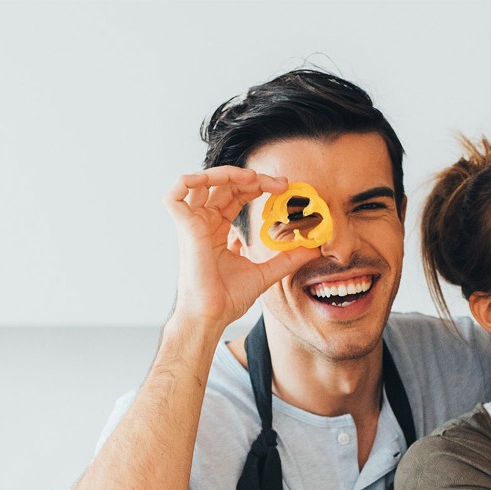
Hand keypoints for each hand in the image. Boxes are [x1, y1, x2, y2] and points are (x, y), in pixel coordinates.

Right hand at [164, 166, 320, 329]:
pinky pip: (176, 193)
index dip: (258, 186)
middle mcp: (204, 223)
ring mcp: (192, 224)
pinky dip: (192, 180)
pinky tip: (216, 180)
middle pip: (225, 185)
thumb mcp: (266, 272)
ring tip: (253, 178)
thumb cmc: (228, 298)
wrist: (212, 315)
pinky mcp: (183, 226)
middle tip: (280, 184)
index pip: (237, 195)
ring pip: (202, 182)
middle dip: (252, 178)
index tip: (284, 188)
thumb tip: (314, 248)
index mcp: (218, 230)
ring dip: (227, 173)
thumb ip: (287, 259)